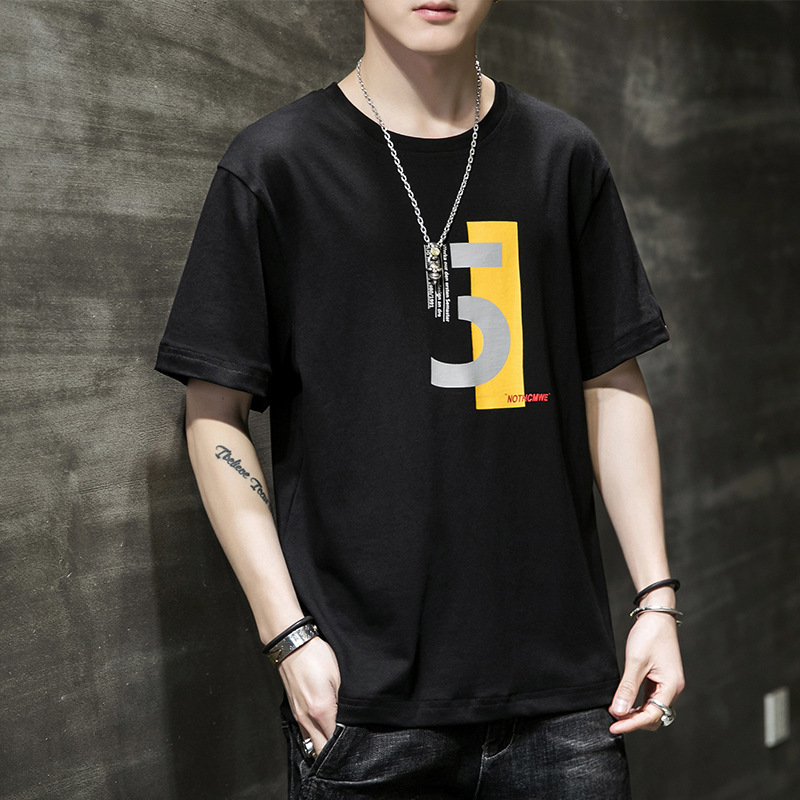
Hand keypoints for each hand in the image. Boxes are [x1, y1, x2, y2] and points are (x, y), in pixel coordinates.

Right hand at [278, 636, 340, 755]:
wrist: (293, 645)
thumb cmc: (316, 656)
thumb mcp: (338, 677)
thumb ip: (344, 702)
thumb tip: (350, 720)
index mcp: (321, 711)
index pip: (334, 743)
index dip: (346, 748)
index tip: (356, 747)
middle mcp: (307, 719)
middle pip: (321, 750)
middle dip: (334, 755)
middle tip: (349, 751)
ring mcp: (299, 716)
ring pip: (311, 744)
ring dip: (323, 747)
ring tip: (337, 744)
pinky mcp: (295, 711)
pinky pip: (305, 734)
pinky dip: (314, 738)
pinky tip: (324, 732)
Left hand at [609, 611, 684, 733]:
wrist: (657, 615)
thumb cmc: (649, 635)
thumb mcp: (635, 661)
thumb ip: (627, 688)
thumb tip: (619, 712)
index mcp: (671, 686)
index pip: (652, 716)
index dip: (632, 724)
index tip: (614, 727)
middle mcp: (673, 689)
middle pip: (654, 717)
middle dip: (635, 722)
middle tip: (613, 721)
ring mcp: (668, 684)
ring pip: (653, 709)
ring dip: (636, 714)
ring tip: (617, 713)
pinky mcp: (661, 679)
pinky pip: (650, 699)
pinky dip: (638, 704)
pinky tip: (625, 702)